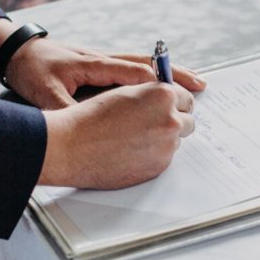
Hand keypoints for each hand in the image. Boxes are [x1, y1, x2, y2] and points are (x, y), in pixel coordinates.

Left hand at [6, 40, 205, 109]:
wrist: (16, 50)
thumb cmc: (30, 70)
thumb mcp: (43, 93)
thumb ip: (63, 109)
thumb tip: (82, 126)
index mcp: (91, 63)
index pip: (129, 71)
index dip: (153, 83)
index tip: (174, 95)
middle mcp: (103, 58)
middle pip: (147, 64)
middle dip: (175, 74)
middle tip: (200, 85)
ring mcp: (104, 59)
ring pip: (145, 64)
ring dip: (170, 74)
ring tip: (195, 83)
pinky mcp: (102, 65)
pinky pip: (135, 68)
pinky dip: (156, 75)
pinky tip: (168, 85)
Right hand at [40, 82, 195, 187]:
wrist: (71, 147)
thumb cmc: (91, 117)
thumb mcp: (124, 93)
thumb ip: (151, 94)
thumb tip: (169, 99)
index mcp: (162, 95)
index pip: (186, 97)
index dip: (175, 102)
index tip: (169, 106)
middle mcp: (170, 119)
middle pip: (187, 120)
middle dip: (173, 121)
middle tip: (151, 124)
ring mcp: (167, 145)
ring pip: (175, 140)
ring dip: (163, 139)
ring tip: (133, 138)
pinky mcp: (160, 166)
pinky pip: (164, 158)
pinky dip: (152, 156)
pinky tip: (129, 151)